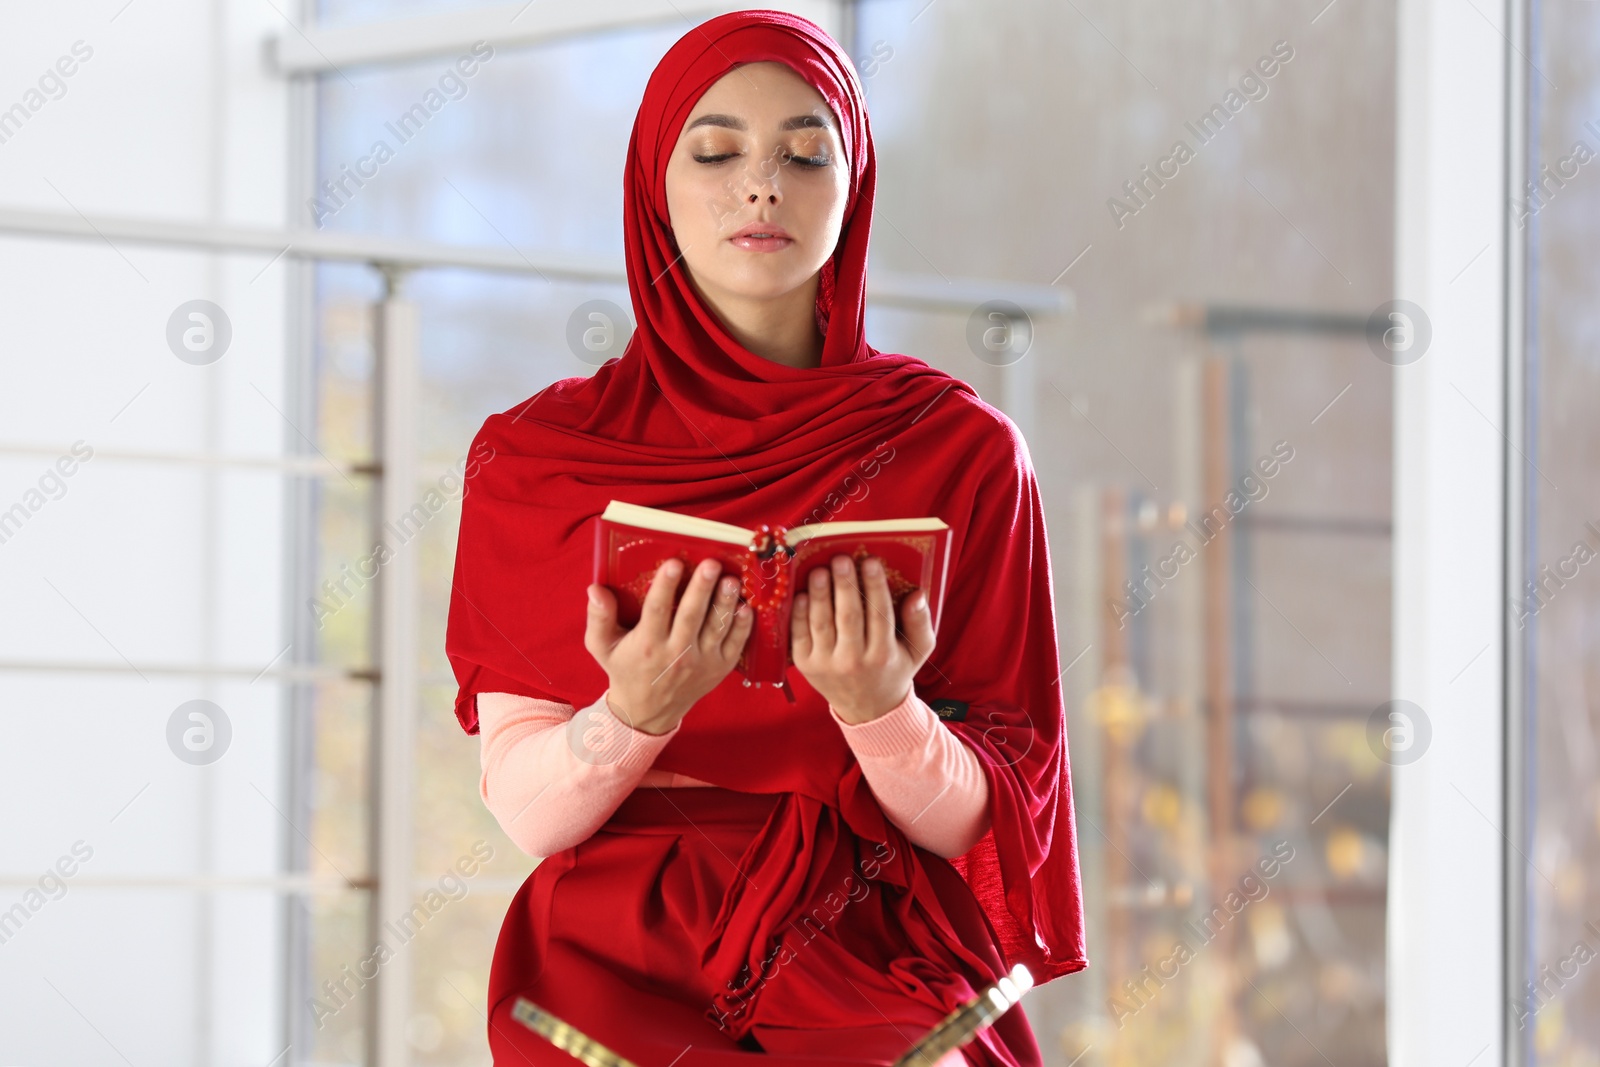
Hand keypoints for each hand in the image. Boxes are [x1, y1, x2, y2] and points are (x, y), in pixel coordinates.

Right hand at [585, 557, 753, 734]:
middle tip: (711, 564)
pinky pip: (735, 645)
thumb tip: (595, 589)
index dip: (666, 587)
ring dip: (725, 603)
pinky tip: (746, 606)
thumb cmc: (625, 668)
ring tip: (732, 580)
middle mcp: (677, 654)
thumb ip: (598, 618)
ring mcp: (702, 662)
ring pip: (716, 628)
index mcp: (648, 644)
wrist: (648, 711)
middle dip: (702, 589)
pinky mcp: (720, 668)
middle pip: (692, 616)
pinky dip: (742, 626)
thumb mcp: (602, 647)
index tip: (673, 563)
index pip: (657, 611)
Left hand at [790, 554, 935, 723]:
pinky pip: (800, 635)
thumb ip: (921, 623)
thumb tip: (917, 595)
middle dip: (844, 585)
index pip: (879, 615)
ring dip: (819, 594)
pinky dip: (799, 613)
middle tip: (841, 558)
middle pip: (848, 616)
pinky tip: (802, 593)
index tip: (871, 561)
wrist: (868, 708)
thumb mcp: (917, 651)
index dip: (875, 586)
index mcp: (883, 655)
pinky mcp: (806, 665)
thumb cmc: (894, 669)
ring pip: (821, 623)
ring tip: (820, 570)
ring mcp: (827, 664)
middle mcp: (854, 661)